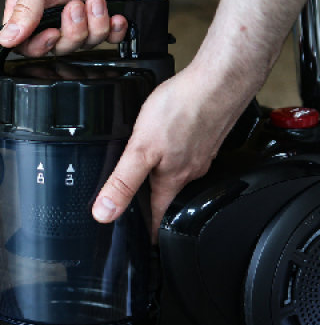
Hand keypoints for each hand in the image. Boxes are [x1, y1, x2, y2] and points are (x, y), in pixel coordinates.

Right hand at [0, 0, 130, 56]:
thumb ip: (26, 7)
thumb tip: (8, 38)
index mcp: (28, 0)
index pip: (25, 40)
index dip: (39, 45)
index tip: (52, 34)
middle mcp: (52, 5)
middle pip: (58, 45)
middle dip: (71, 34)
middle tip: (76, 7)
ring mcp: (78, 4)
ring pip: (84, 40)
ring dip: (94, 27)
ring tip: (94, 0)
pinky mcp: (103, 0)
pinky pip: (108, 31)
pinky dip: (114, 30)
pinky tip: (115, 16)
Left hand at [90, 61, 247, 236]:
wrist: (219, 78)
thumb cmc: (184, 108)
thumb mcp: (141, 148)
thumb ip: (122, 181)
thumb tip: (105, 212)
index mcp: (172, 178)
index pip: (157, 216)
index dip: (146, 233)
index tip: (140, 246)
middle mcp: (189, 170)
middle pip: (166, 195)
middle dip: (150, 204)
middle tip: (134, 210)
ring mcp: (199, 151)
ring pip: (177, 173)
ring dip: (161, 178)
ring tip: (143, 179)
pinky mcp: (203, 133)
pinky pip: (185, 152)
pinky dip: (172, 155)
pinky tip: (164, 143)